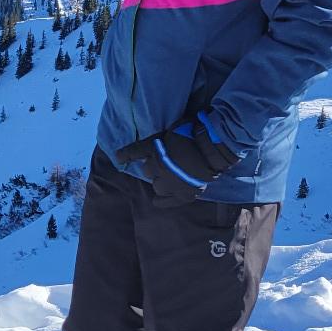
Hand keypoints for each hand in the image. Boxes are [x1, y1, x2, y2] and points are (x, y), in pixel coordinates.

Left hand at [117, 109, 240, 201]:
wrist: (212, 148)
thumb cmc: (195, 132)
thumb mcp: (174, 128)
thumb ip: (164, 138)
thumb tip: (163, 141)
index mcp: (156, 149)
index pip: (135, 152)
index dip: (126, 155)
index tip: (118, 158)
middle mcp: (159, 167)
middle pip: (147, 171)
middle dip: (153, 167)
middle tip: (164, 163)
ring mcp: (170, 182)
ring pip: (157, 186)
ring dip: (160, 181)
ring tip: (168, 178)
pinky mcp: (182, 193)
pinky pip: (168, 201)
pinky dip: (162, 202)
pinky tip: (157, 202)